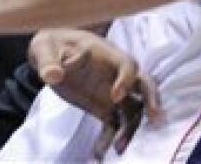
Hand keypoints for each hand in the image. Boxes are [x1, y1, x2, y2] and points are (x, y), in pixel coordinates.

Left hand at [29, 28, 160, 154]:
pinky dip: (111, 137)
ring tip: (119, 148)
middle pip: (143, 83)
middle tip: (154, 117)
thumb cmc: (51, 46)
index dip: (125, 80)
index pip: (126, 64)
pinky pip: (114, 123)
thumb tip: (53, 75)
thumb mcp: (45, 49)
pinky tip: (99, 153)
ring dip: (131, 127)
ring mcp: (112, 90)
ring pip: (133, 108)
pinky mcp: (104, 106)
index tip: (115, 97)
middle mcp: (114, 73)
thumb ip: (49, 62)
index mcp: (104, 54)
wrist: (51, 56)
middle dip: (151, 98)